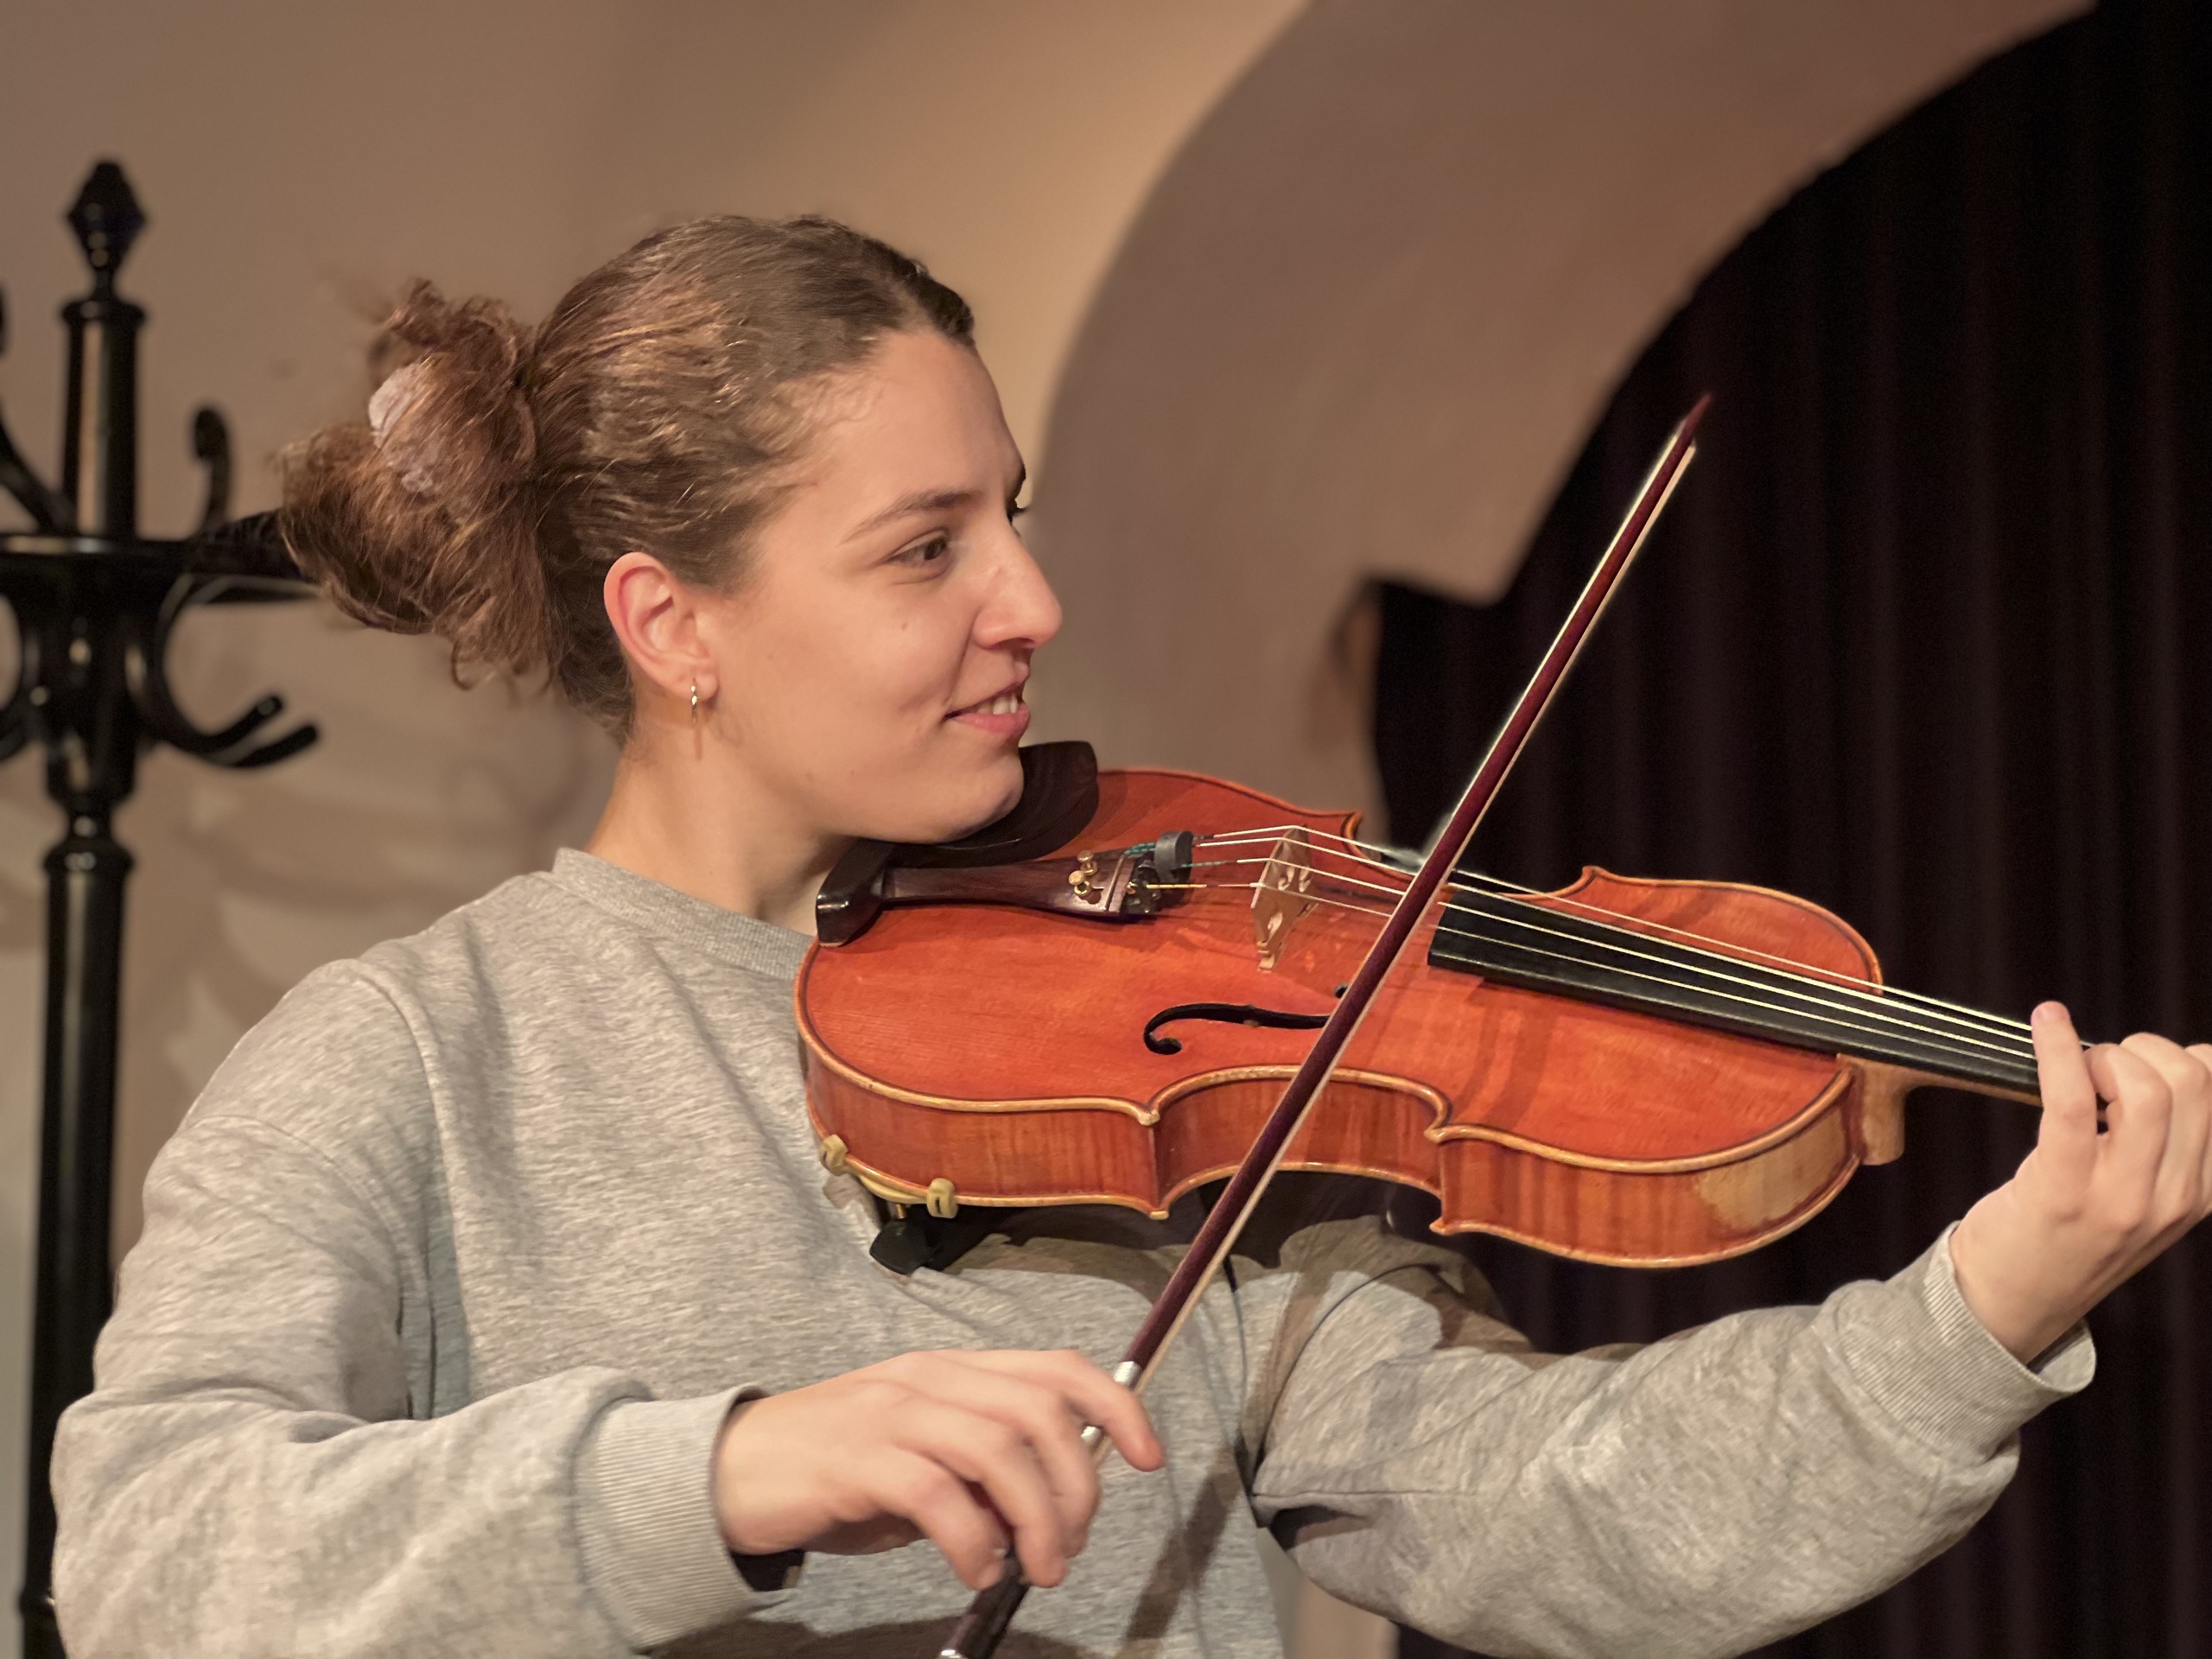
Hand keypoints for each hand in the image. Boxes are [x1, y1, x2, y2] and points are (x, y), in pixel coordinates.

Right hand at [711, 1349, 1161, 1590]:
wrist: (733, 1473)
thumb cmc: (835, 1471)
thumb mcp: (922, 1459)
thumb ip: (982, 1471)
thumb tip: (1048, 1508)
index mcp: (953, 1370)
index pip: (1056, 1368)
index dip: (1115, 1407)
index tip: (1147, 1458)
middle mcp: (929, 1378)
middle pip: (1038, 1412)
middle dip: (1075, 1487)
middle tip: (1066, 1548)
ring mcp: (892, 1412)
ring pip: (998, 1450)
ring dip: (1034, 1519)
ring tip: (1033, 1569)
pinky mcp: (856, 1458)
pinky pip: (938, 1495)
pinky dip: (973, 1540)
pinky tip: (975, 1570)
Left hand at [1951, 1002, 2211, 1361]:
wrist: (2011, 1302)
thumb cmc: (2067, 1235)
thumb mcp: (2143, 1199)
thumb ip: (2166, 1145)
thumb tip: (2165, 1062)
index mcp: (2201, 1193)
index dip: (2180, 1058)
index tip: (2138, 1068)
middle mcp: (2175, 1197)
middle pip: (2192, 1081)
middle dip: (2142, 1050)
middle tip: (2100, 1068)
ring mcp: (2122, 1196)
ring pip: (2146, 1087)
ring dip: (2105, 1056)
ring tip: (2077, 1073)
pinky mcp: (2063, 1188)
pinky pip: (2073, 1098)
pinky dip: (2057, 1049)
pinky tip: (2045, 1024)